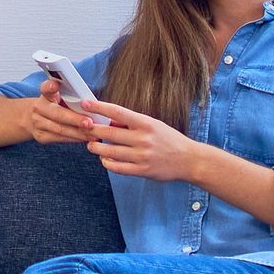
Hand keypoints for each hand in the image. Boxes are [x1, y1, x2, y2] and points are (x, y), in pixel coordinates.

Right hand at [24, 80, 97, 145]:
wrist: (35, 118)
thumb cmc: (55, 105)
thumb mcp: (59, 96)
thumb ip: (70, 96)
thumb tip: (90, 102)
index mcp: (45, 94)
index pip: (46, 88)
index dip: (50, 86)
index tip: (55, 85)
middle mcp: (38, 108)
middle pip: (57, 114)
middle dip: (75, 119)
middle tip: (89, 123)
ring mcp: (38, 123)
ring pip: (60, 129)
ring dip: (78, 133)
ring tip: (93, 134)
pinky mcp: (41, 136)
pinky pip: (60, 139)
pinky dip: (74, 139)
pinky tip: (85, 138)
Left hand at [80, 99, 201, 181]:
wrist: (188, 160)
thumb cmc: (169, 140)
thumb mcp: (153, 125)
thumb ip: (133, 123)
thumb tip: (110, 120)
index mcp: (146, 123)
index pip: (118, 112)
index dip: (99, 107)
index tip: (86, 103)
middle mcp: (143, 138)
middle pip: (109, 132)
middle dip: (93, 130)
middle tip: (84, 128)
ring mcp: (142, 155)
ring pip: (110, 151)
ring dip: (96, 148)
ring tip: (91, 145)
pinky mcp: (142, 170)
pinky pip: (117, 168)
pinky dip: (107, 163)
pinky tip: (104, 159)